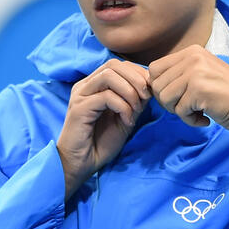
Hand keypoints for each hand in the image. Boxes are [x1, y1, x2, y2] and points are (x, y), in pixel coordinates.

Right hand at [57, 59, 150, 196]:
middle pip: (113, 65)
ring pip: (109, 75)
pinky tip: (127, 122)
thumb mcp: (124, 117)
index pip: (117, 65)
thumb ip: (134, 100)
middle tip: (146, 98)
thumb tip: (149, 86)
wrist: (82, 164)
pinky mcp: (79, 108)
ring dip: (129, 91)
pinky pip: (106, 97)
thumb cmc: (101, 143)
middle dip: (136, 78)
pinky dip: (123, 107)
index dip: (138, 73)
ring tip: (136, 110)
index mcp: (94, 85)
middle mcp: (85, 86)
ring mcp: (80, 95)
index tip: (150, 91)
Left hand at [148, 46, 228, 159]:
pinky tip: (206, 117)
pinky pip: (179, 111)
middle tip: (188, 106)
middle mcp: (192, 57)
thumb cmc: (227, 97)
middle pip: (156, 84)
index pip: (155, 69)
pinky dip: (190, 120)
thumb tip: (150, 83)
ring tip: (198, 111)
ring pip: (164, 98)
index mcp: (192, 51)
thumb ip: (179, 74)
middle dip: (168, 102)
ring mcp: (195, 72)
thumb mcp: (202, 75)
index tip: (178, 98)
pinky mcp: (198, 89)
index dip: (162, 88)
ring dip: (179, 112)